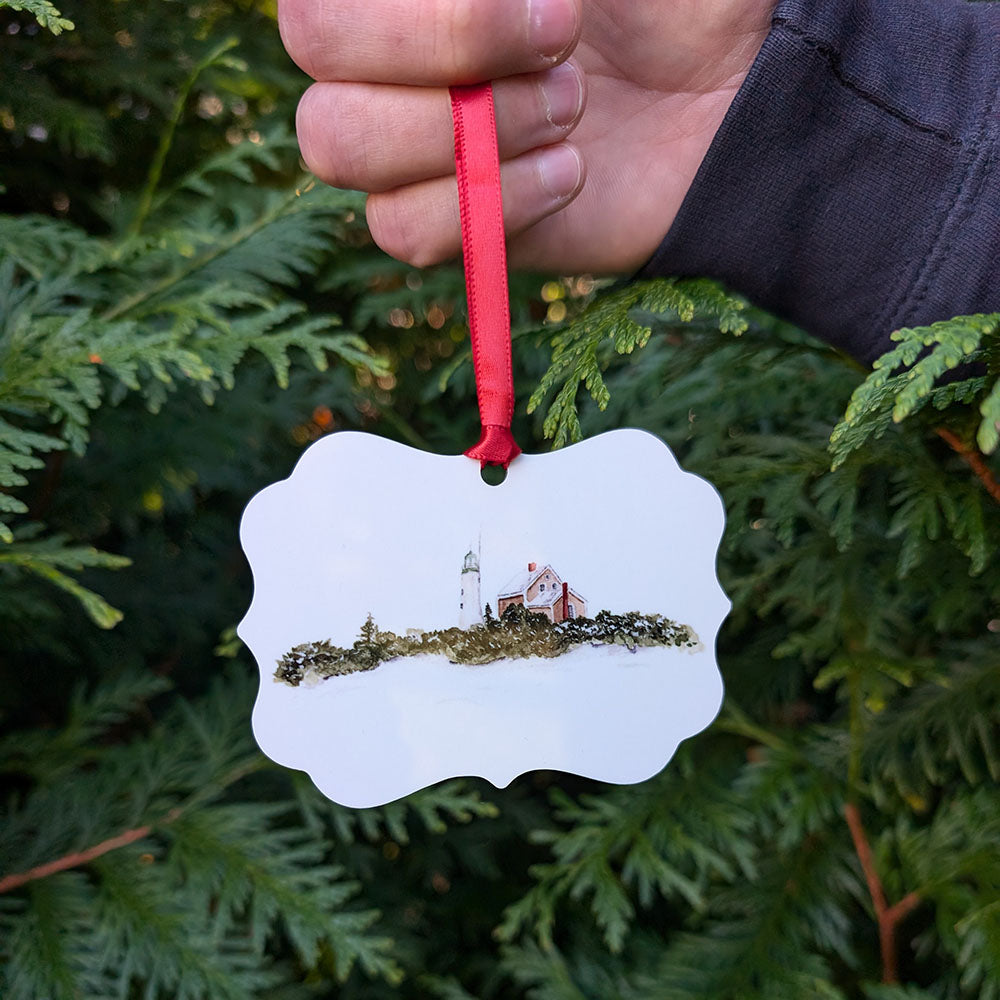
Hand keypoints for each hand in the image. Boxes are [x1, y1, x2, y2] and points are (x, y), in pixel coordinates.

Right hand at [279, 0, 774, 272]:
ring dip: (470, 128)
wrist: (730, 94)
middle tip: (563, 43)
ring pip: (340, 146)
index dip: (423, 6)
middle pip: (312, 49)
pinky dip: (494, 203)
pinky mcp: (449, 223)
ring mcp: (408, 145)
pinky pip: (404, 230)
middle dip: (449, 47)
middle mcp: (384, 57)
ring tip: (572, 110)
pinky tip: (570, 172)